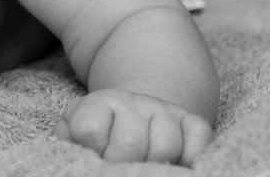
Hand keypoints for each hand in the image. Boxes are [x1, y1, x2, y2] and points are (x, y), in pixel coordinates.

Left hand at [53, 89, 213, 165]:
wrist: (135, 107)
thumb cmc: (100, 128)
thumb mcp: (74, 128)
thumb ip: (69, 139)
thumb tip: (75, 154)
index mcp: (99, 104)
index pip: (90, 130)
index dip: (91, 150)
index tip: (94, 154)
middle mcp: (134, 103)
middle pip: (130, 142)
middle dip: (122, 164)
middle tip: (120, 168)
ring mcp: (165, 111)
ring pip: (166, 144)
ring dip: (156, 164)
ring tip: (145, 166)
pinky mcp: (192, 121)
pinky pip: (200, 138)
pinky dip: (192, 157)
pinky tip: (177, 164)